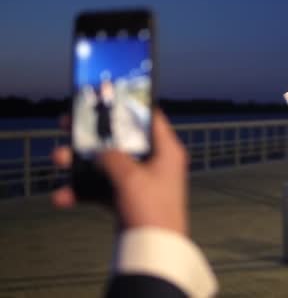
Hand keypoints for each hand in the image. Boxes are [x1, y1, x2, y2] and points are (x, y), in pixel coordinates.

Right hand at [51, 110, 189, 235]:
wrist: (152, 250)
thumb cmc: (152, 209)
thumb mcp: (130, 176)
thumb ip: (113, 157)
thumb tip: (100, 152)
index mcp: (167, 150)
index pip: (151, 118)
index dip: (130, 107)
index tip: (108, 98)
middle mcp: (156, 162)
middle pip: (122, 140)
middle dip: (94, 135)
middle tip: (69, 123)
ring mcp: (141, 182)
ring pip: (108, 164)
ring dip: (83, 163)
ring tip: (59, 159)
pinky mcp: (129, 199)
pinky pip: (103, 188)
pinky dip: (85, 191)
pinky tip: (63, 197)